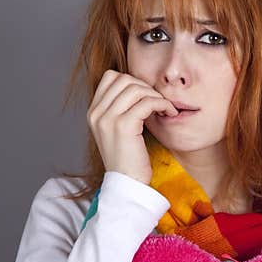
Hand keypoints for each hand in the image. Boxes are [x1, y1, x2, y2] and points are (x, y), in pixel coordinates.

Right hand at [86, 69, 179, 184]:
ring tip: (165, 108)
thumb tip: (139, 87)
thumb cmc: (128, 159)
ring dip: (155, 95)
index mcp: (93, 112)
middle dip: (146, 87)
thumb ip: (120, 109)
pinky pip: (147, 102)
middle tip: (158, 102)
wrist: (126, 184)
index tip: (146, 96)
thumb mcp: (117, 130)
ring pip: (136, 88)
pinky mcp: (123, 126)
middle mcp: (96, 113)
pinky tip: (169, 112)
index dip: (132, 81)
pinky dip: (162, 104)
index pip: (110, 77)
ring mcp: (108, 119)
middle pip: (124, 79)